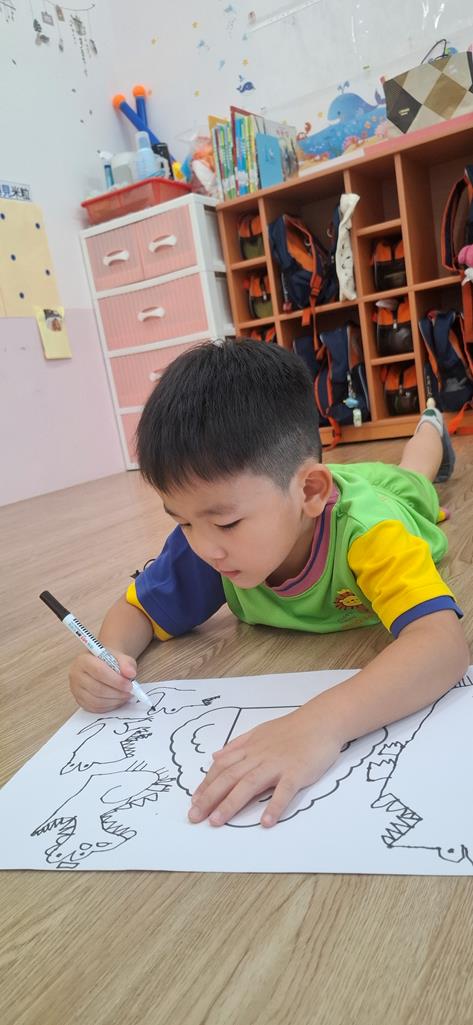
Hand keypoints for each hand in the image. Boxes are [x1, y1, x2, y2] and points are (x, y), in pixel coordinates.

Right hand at [69, 649, 136, 711]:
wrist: (99, 664)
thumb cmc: (108, 660)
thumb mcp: (119, 656)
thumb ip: (126, 663)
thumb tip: (130, 674)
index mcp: (84, 660)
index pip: (99, 671)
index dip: (116, 680)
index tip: (129, 685)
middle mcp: (76, 675)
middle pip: (97, 688)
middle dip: (117, 692)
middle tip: (129, 692)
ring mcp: (76, 690)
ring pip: (96, 700)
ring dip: (114, 701)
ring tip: (125, 696)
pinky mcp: (80, 701)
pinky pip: (95, 708)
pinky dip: (109, 706)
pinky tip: (118, 700)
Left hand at [188, 704, 342, 827]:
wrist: (321, 720)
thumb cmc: (292, 728)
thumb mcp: (259, 732)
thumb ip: (237, 745)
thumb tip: (216, 755)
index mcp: (250, 748)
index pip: (222, 767)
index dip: (206, 784)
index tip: (194, 801)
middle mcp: (259, 757)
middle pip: (229, 777)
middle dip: (210, 797)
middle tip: (195, 817)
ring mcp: (278, 764)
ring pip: (249, 784)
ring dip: (231, 804)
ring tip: (217, 821)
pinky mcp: (297, 772)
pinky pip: (284, 791)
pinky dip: (274, 806)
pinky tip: (265, 822)